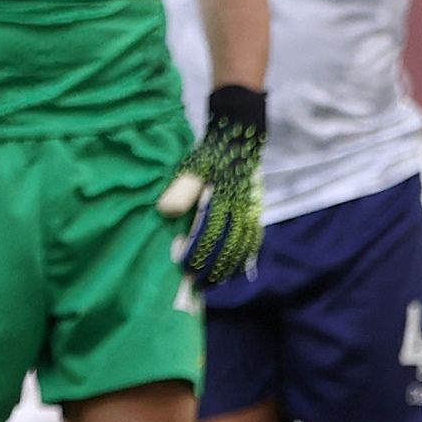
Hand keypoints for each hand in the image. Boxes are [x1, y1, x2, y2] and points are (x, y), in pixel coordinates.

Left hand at [156, 90, 266, 287]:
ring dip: (232, 264)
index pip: (211, 235)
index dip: (200, 255)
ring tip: (219, 280)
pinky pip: (254, 235)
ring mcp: (251, 209)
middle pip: (230, 245)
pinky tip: (241, 264)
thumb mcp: (193, 167)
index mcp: (225, 199)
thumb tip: (166, 212)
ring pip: (244, 244)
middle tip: (201, 285)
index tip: (187, 271)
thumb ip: (182, 189)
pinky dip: (248, 252)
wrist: (241, 136)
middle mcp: (241, 208)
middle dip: (215, 267)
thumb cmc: (213, 153)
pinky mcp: (256, 207)